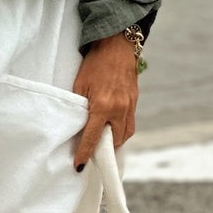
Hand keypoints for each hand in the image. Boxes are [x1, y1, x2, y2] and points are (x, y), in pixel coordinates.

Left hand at [72, 32, 138, 170]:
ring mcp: (130, 106)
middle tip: (92, 154)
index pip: (92, 138)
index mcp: (103, 106)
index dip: (84, 154)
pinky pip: (130, 124)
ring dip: (114, 142)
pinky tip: (113, 129)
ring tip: (103, 143)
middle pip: (114, 142)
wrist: (117, 46)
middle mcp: (119, 110)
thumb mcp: (80, 85)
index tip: (79, 166)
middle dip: (103, 151)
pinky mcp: (135, 102)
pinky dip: (122, 131)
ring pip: (125, 135)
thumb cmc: (95, 64)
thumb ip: (80, 107)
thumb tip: (78, 126)